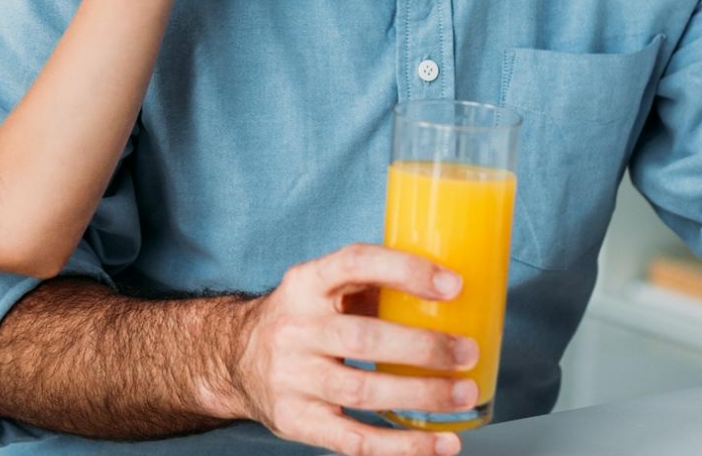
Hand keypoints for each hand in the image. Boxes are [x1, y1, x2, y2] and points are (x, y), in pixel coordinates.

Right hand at [214, 244, 475, 455]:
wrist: (234, 359)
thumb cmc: (302, 320)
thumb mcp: (321, 290)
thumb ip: (370, 285)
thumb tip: (450, 290)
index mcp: (305, 284)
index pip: (355, 263)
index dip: (406, 271)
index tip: (453, 285)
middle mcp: (294, 329)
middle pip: (364, 338)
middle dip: (425, 348)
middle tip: (467, 353)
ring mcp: (292, 378)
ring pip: (364, 390)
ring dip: (422, 395)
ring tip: (464, 395)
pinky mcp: (297, 420)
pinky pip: (356, 440)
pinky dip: (404, 446)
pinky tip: (440, 443)